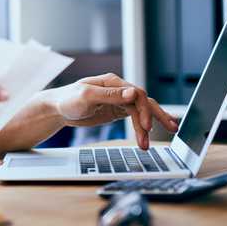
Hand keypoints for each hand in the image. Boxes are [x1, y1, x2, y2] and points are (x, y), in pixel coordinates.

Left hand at [37, 73, 177, 149]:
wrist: (56, 109)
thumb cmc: (67, 99)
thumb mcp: (86, 96)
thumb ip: (110, 95)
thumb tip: (133, 92)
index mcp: (113, 82)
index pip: (136, 94)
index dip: (144, 110)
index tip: (146, 126)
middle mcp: (118, 89)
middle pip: (144, 101)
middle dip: (156, 116)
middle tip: (171, 129)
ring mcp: (118, 100)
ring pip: (141, 111)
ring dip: (148, 126)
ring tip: (150, 143)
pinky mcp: (116, 111)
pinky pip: (134, 117)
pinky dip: (142, 127)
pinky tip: (148, 136)